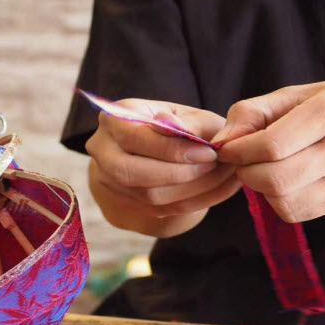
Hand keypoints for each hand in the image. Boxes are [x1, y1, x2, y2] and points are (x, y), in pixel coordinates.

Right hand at [86, 99, 241, 234]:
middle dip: (178, 173)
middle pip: (131, 172)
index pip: (134, 137)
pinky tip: (220, 189)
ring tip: (222, 176)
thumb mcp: (188, 114)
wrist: (163, 147)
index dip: (171, 148)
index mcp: (113, 118)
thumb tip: (171, 124)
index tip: (209, 152)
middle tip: (213, 166)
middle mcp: (102, 150)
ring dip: (191, 189)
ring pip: (147, 195)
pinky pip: (161, 209)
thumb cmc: (179, 124)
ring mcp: (110, 180)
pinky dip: (195, 201)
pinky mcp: (128, 201)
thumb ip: (186, 122)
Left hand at [213, 79, 324, 221]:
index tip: (228, 148)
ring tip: (264, 170)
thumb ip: (257, 112)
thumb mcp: (304, 92)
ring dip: (260, 189)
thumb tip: (221, 141)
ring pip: (284, 201)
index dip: (238, 151)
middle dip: (246, 172)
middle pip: (275, 178)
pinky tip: (283, 182)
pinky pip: (298, 212)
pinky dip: (278, 201)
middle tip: (242, 161)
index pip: (271, 145)